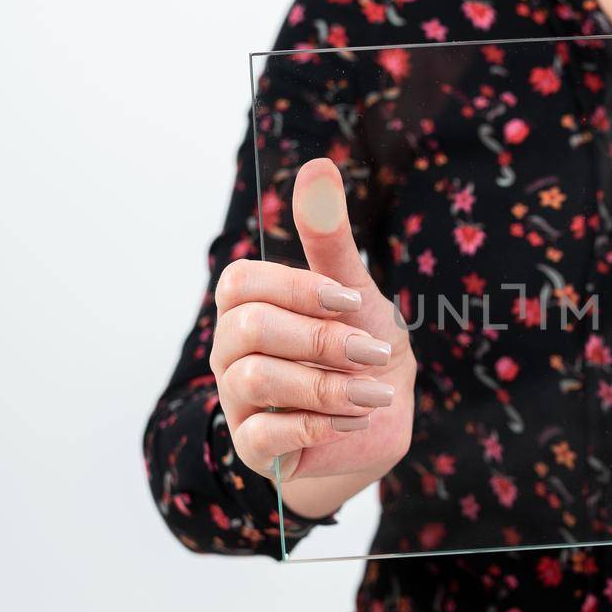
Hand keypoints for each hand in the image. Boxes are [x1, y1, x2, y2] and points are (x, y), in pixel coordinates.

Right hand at [211, 158, 414, 518]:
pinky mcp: (254, 445)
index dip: (296, 288)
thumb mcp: (355, 291)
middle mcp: (232, 348)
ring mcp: (237, 398)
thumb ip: (331, 237)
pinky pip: (263, 434)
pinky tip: (355, 420)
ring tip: (374, 392)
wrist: (379, 415)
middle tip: (373, 352)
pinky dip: (316, 425)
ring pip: (256, 380)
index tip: (350, 301)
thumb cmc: (360, 344)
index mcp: (250, 304)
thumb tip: (318, 166)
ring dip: (326, 387)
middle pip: (249, 329)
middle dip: (321, 340)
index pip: (242, 281)